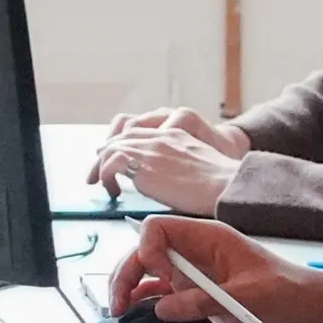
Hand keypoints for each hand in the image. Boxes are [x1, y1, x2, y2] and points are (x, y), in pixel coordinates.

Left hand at [89, 108, 246, 214]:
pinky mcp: (142, 163)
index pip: (137, 132)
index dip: (122, 146)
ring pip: (111, 148)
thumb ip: (180, 164)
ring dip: (102, 167)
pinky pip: (110, 164)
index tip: (114, 160)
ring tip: (101, 184)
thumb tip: (170, 183)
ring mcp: (150, 148)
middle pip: (120, 138)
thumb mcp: (198, 164)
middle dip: (105, 155)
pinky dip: (106, 177)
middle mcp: (159, 137)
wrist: (225, 184)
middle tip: (97, 174)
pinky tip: (113, 191)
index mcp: (173, 134)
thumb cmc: (220, 184)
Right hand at [104, 215, 322, 322]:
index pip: (158, 229)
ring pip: (149, 273)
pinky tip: (136, 315)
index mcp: (207, 237)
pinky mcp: (197, 293)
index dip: (149, 251)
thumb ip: (203, 301)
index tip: (162, 279)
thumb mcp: (247, 296)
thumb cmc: (288, 291)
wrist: (310, 307)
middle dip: (127, 273)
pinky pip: (163, 293)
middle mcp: (195, 251)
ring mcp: (194, 272)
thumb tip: (162, 308)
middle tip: (118, 303)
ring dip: (131, 289)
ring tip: (119, 311)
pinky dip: (146, 302)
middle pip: (146, 252)